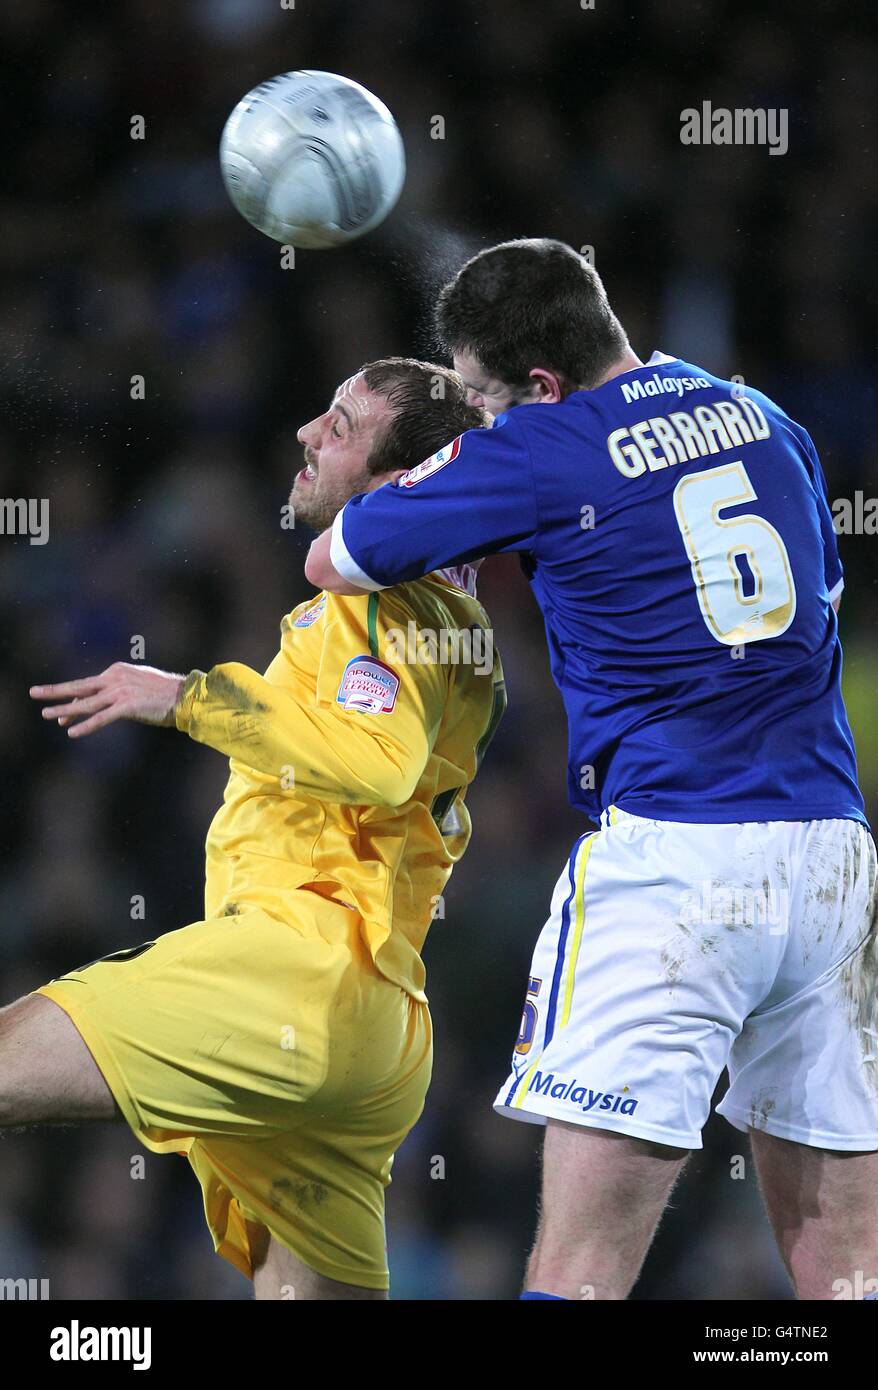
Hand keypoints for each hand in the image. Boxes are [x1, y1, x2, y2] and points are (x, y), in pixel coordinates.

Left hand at [30, 663, 186, 738]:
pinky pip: (102, 718)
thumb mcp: (135, 686)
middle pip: (79, 687)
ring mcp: (120, 692)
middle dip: (55, 691)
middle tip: (34, 693)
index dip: (72, 698)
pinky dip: (86, 726)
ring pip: (86, 704)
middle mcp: (115, 679)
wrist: (184, 696)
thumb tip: (97, 705)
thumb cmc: (162, 693)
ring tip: (47, 715)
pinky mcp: (128, 706)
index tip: (60, 709)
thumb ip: (114, 693)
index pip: (87, 686)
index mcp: (116, 671)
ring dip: (65, 710)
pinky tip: (72, 732)